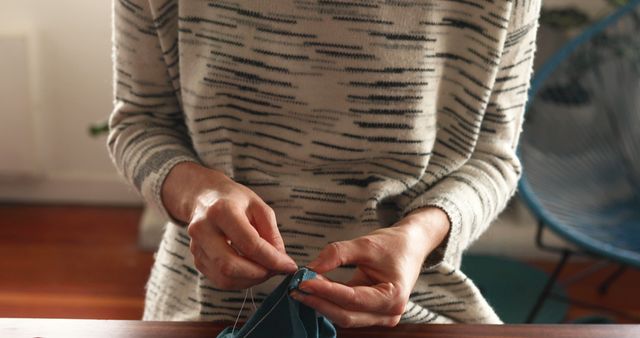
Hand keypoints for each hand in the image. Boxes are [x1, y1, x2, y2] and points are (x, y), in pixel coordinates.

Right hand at [161, 162, 297, 289]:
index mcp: (221, 211)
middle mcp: (203, 229)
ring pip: (224, 278)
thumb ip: (271, 234)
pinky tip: (251, 270)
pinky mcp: (196, 259)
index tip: (289, 266)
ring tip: (265, 270)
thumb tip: (280, 261)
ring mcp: (196, 246)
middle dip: (259, 274)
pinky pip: (219, 280)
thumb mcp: (259, 207)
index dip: (272, 260)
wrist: (204, 197)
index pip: (250, 244)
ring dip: (250, 280)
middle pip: (231, 266)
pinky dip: (240, 281)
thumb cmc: (234, 200)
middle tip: (276, 270)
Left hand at [290, 207, 449, 327]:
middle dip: (319, 302)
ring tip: (300, 289)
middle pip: (347, 315)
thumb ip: (337, 253)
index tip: (303, 280)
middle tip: (295, 288)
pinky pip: (347, 313)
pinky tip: (314, 291)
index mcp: (393, 296)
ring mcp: (381, 317)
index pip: (352, 298)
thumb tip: (310, 268)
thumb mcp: (365, 243)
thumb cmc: (393, 245)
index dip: (326, 290)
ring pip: (345, 317)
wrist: (410, 247)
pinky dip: (330, 303)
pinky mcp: (372, 315)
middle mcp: (389, 313)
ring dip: (322, 304)